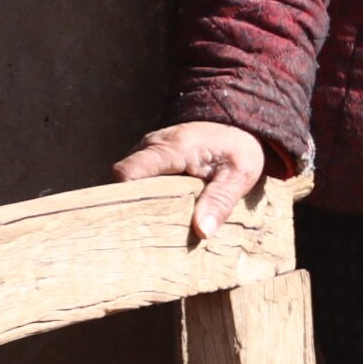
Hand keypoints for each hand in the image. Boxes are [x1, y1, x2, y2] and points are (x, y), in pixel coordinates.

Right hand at [112, 121, 268, 241]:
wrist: (236, 128)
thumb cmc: (237, 150)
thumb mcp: (240, 175)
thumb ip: (221, 201)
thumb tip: (202, 232)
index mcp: (171, 149)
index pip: (129, 172)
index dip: (125, 198)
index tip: (136, 223)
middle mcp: (150, 147)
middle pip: (123, 182)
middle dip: (130, 208)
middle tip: (146, 235)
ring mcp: (145, 152)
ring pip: (128, 183)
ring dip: (138, 204)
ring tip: (152, 229)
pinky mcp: (148, 161)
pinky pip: (136, 181)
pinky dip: (144, 198)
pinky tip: (157, 216)